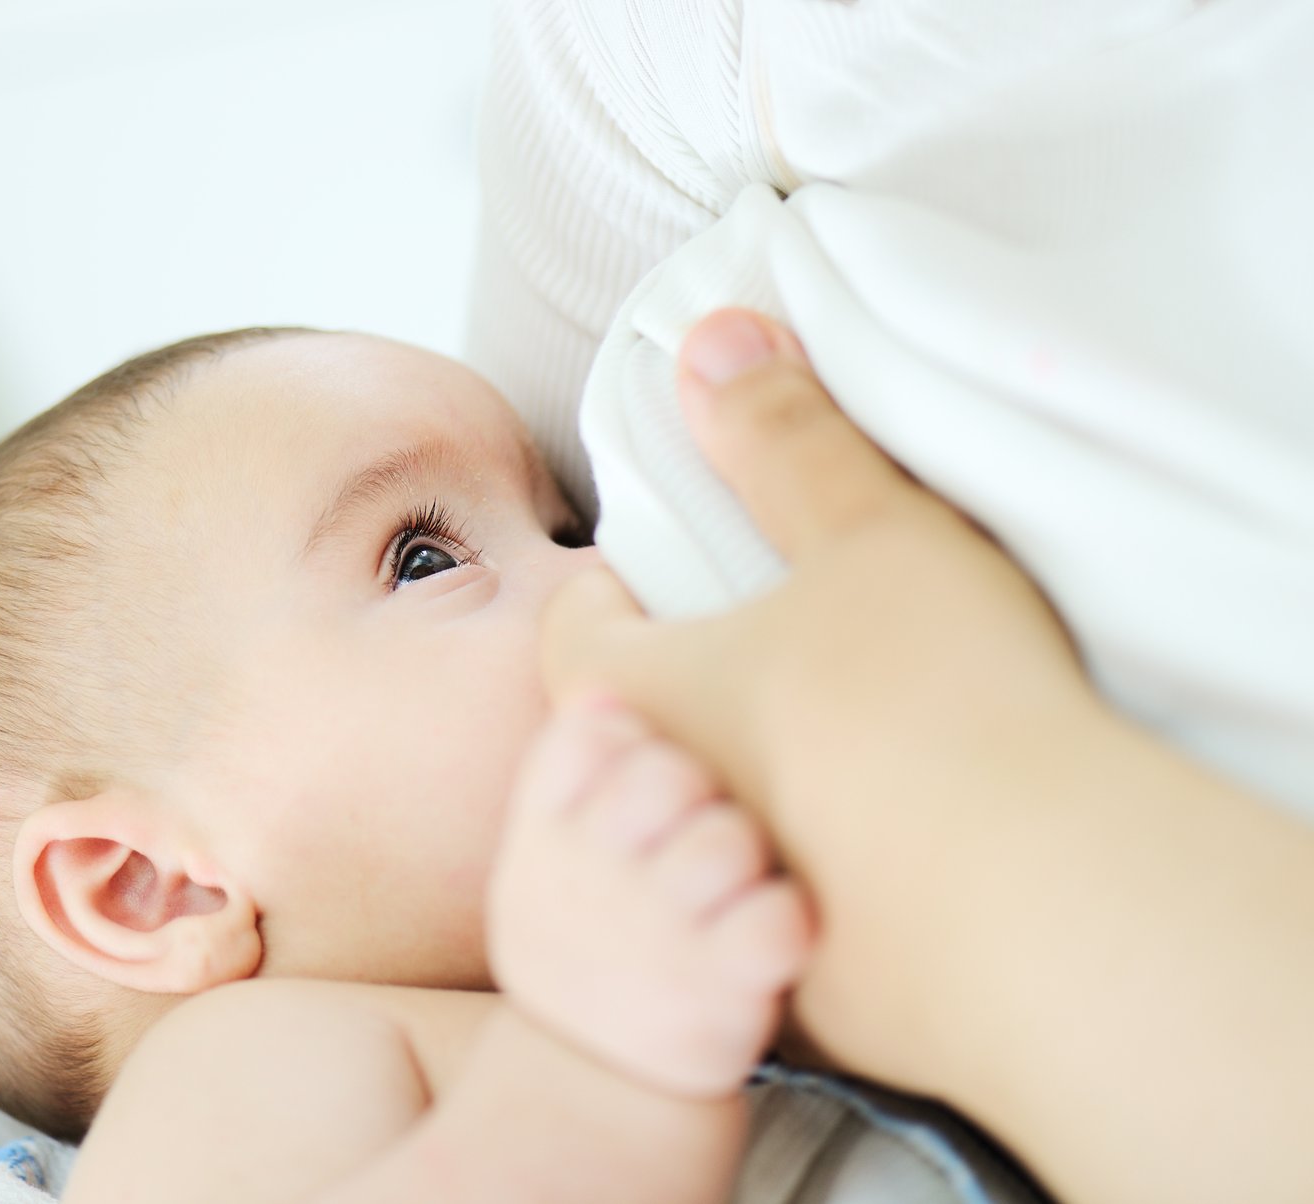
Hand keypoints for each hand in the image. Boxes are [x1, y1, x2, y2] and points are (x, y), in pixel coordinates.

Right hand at [487, 697, 809, 1097]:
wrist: (594, 1085)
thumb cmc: (585, 943)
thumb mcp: (541, 860)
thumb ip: (566, 772)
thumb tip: (601, 691)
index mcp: (542, 843)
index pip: (591, 736)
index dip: (631, 743)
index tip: (638, 789)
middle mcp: (591, 885)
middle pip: (667, 773)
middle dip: (695, 790)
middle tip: (694, 835)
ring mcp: (659, 941)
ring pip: (730, 838)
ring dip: (744, 856)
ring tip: (728, 890)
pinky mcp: (726, 995)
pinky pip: (782, 917)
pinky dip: (786, 920)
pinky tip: (764, 937)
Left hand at [541, 308, 1093, 1081]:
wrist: (1032, 906)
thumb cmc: (923, 700)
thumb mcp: (862, 533)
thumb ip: (786, 437)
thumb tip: (715, 340)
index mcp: (642, 695)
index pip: (572, 626)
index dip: (605, 582)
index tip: (655, 564)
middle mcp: (667, 811)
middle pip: (641, 725)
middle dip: (684, 677)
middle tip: (758, 639)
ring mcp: (738, 901)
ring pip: (721, 817)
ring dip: (760, 772)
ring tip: (843, 730)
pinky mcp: (821, 981)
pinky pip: (805, 894)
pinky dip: (836, 854)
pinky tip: (908, 828)